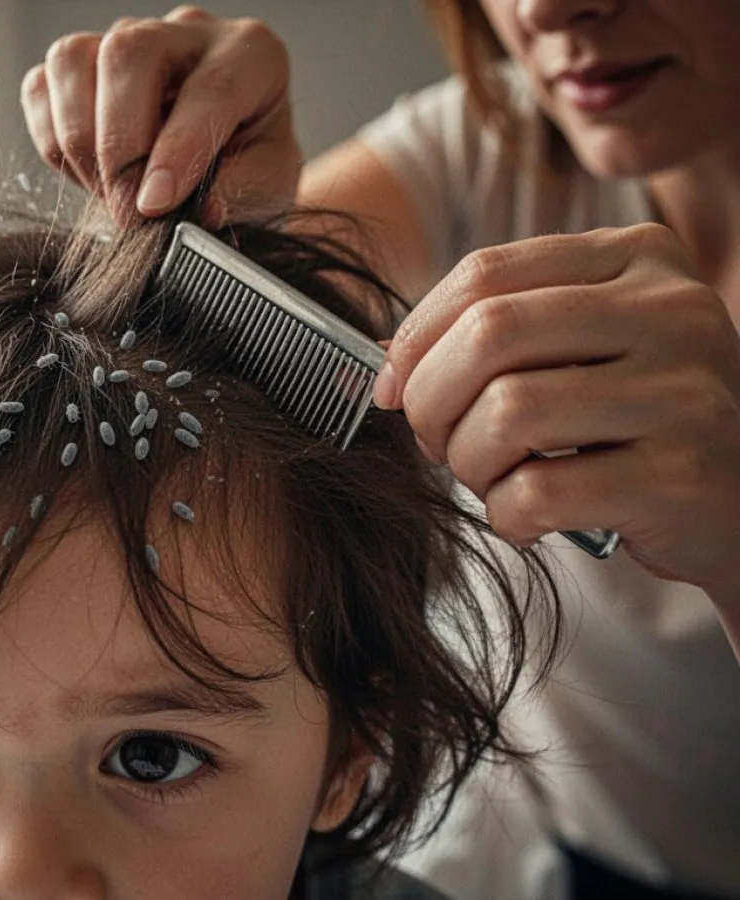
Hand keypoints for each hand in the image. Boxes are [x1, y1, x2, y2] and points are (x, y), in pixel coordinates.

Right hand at [21, 6, 302, 225]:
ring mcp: (127, 40)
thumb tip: (195, 212)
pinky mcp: (81, 64)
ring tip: (107, 193)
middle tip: (125, 210)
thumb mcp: (264, 191)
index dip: (177, 150)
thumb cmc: (246, 170)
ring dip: (78, 139)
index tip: (154, 204)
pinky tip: (87, 174)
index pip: (210, 89)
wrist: (219, 168)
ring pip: (72, 58)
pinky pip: (41, 86)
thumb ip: (236, 196)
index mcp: (250, 54)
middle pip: (128, 54)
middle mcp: (187, 34)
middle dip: (117, 144)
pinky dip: (51, 139)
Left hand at [374, 224, 739, 598]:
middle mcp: (673, 309)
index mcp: (639, 259)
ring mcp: (686, 390)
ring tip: (491, 479)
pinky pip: (540, 491)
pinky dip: (507, 514)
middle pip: (488, 333)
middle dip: (430, 400)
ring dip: (468, 462)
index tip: (392, 387)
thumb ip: (493, 336)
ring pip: (507, 412)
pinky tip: (529, 518)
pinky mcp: (682, 474)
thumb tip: (385, 363)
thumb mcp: (579, 353)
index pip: (485, 274)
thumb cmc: (636, 424)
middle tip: (436, 441)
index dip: (416, 336)